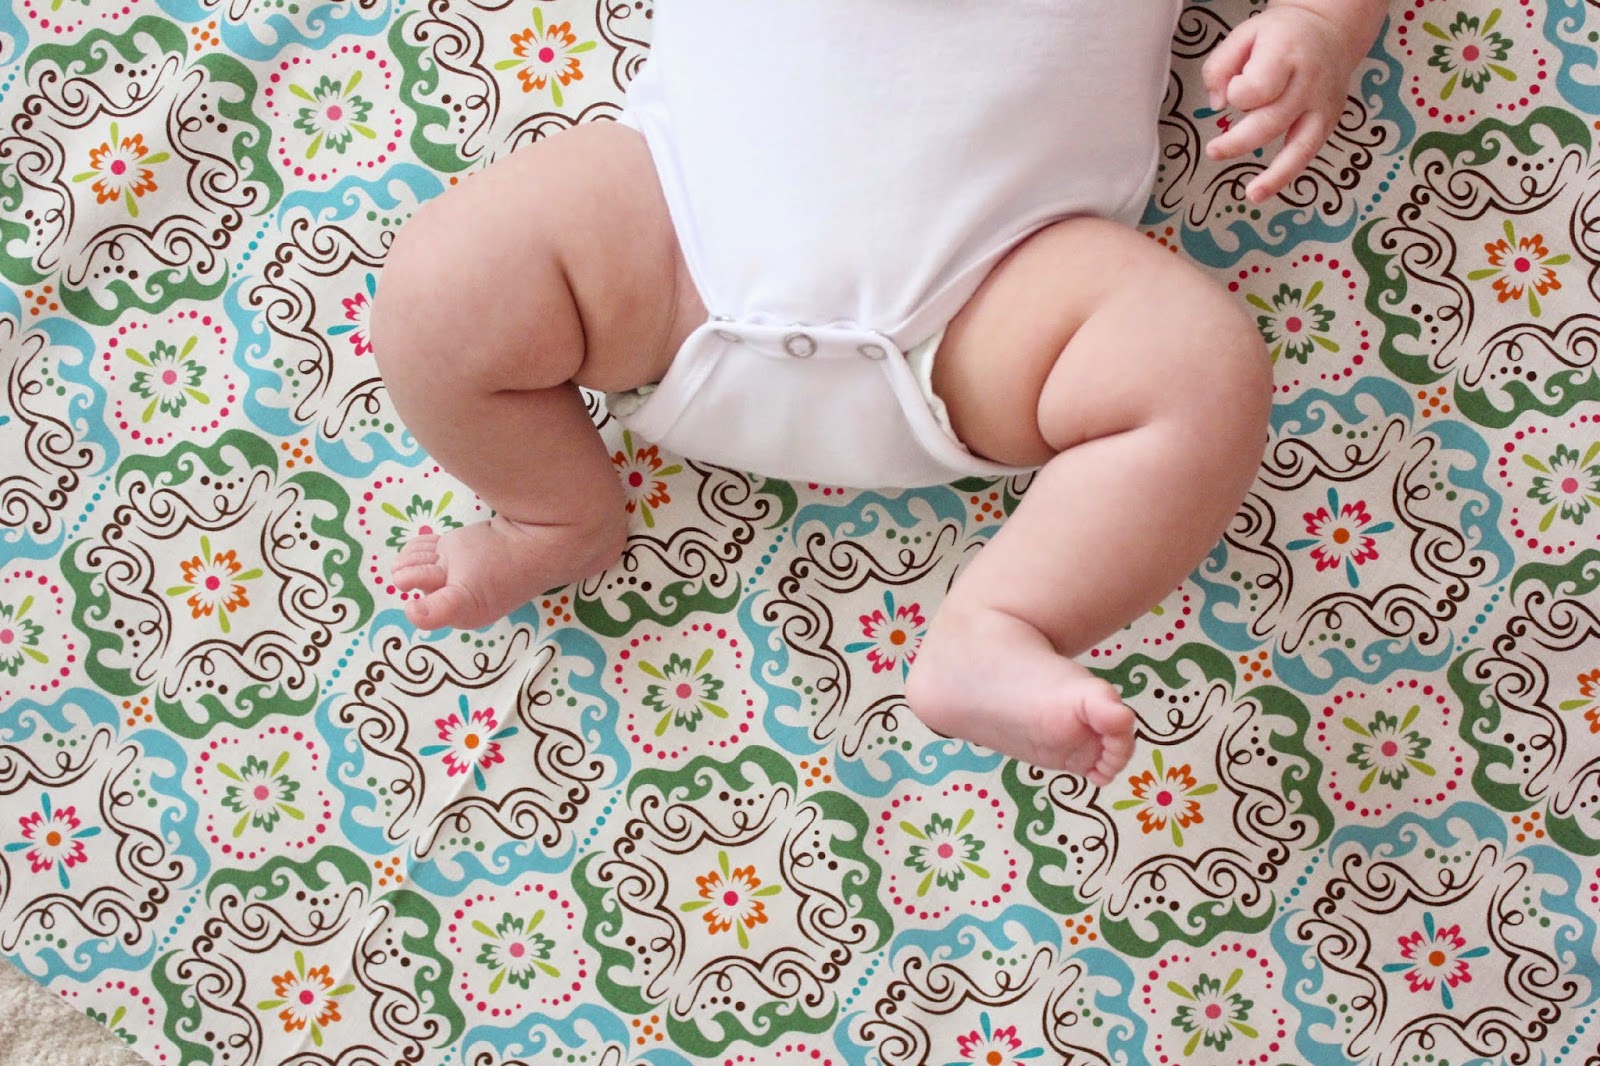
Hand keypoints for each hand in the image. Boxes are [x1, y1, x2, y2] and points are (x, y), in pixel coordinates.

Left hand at [1202, 3, 1359, 202]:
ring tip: (1252, 195)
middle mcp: (1308, 82)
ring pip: (1300, 146)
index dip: (1238, 93)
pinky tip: (1266, 189)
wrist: (1330, 29)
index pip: (1257, 88)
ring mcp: (1323, 105)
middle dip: (1238, 142)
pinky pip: (1309, 153)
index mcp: (1285, 55)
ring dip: (1275, 175)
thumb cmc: (1280, 35)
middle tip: (1213, 150)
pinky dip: (1288, 174)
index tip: (1234, 88)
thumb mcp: (1243, 34)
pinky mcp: (1330, 121)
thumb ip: (1220, 66)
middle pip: (1272, 121)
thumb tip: (1218, 103)